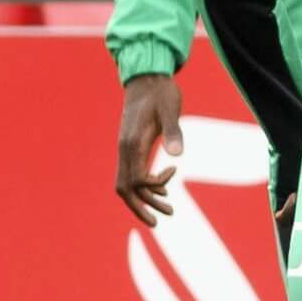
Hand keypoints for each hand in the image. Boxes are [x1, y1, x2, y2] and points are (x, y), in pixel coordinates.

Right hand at [116, 74, 184, 224]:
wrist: (148, 78)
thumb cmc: (161, 92)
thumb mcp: (171, 109)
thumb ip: (173, 131)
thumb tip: (176, 156)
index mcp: (131, 143)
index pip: (134, 180)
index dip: (153, 185)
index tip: (174, 172)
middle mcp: (125, 149)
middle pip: (125, 188)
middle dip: (141, 207)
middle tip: (160, 223)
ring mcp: (127, 149)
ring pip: (129, 183)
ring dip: (146, 199)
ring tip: (169, 212)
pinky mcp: (133, 147)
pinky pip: (133, 173)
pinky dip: (146, 185)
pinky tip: (163, 187)